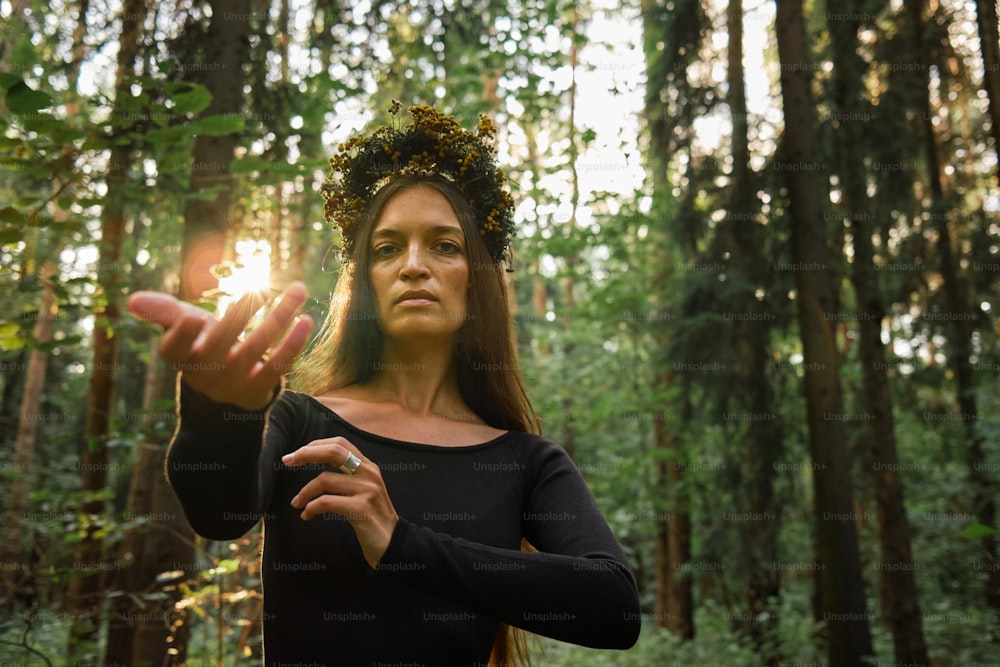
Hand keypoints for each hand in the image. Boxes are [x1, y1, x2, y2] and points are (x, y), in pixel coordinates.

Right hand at [127, 283, 313, 410]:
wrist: (222, 391)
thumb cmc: (201, 345)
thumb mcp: (181, 328)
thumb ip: (163, 312)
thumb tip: (133, 300)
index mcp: (180, 356)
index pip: (175, 348)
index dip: (182, 335)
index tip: (192, 318)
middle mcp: (204, 374)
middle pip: (222, 342)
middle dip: (240, 315)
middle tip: (258, 290)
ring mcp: (233, 384)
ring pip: (258, 347)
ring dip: (280, 316)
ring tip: (298, 289)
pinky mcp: (259, 389)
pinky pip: (278, 366)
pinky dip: (294, 343)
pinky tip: (305, 319)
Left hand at [282, 438, 398, 567]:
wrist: (395, 545)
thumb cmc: (373, 519)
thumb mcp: (364, 491)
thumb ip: (348, 477)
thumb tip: (318, 468)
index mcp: (368, 466)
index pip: (340, 443)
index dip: (315, 445)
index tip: (296, 453)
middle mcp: (369, 473)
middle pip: (333, 451)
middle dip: (306, 454)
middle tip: (287, 461)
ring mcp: (367, 490)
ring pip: (325, 480)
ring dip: (304, 492)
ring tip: (297, 503)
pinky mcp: (361, 509)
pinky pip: (327, 502)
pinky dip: (311, 508)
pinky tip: (307, 515)